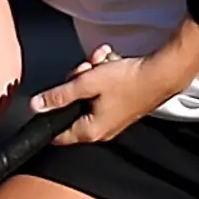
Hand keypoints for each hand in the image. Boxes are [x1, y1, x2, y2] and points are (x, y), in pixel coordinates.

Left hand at [29, 44, 195, 144]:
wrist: (162, 74)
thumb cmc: (129, 81)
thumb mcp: (86, 83)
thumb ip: (59, 95)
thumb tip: (36, 105)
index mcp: (90, 131)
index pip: (57, 134)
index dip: (48, 114)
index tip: (46, 98)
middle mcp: (101, 130)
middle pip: (73, 108)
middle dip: (75, 83)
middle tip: (84, 69)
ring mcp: (111, 119)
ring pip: (87, 96)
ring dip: (90, 75)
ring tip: (101, 63)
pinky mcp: (120, 107)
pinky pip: (102, 92)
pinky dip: (103, 76)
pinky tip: (110, 63)